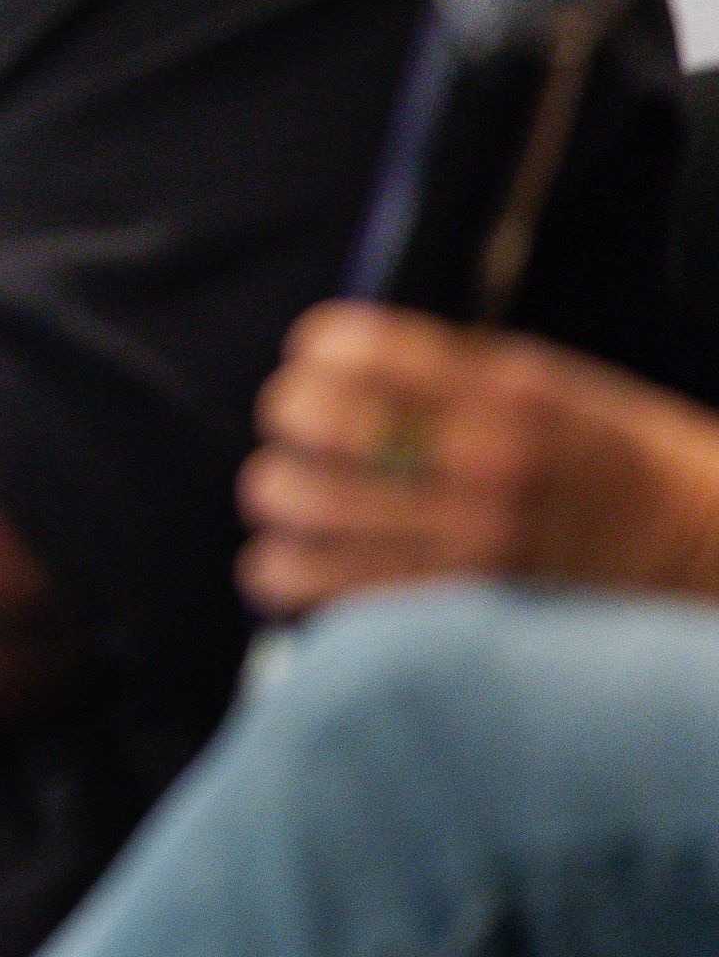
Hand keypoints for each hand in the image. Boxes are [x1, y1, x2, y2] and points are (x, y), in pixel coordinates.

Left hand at [242, 300, 718, 614]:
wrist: (710, 558)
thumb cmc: (623, 472)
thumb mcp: (558, 392)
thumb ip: (454, 377)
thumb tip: (336, 362)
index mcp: (510, 389)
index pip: (353, 348)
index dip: (311, 360)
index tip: (312, 374)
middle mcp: (487, 457)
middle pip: (311, 419)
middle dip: (288, 426)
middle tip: (297, 442)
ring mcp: (472, 536)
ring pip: (297, 502)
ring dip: (280, 500)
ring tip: (294, 507)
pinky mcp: (458, 607)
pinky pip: (320, 584)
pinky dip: (285, 571)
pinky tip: (292, 566)